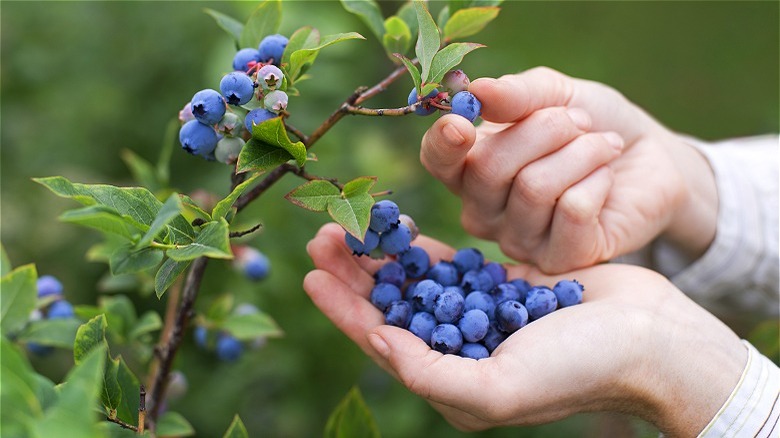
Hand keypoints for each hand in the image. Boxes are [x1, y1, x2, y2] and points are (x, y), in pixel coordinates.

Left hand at [304, 223, 744, 435]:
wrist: (648, 338)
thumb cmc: (578, 370)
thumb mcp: (498, 387)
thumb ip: (431, 372)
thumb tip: (378, 342)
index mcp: (452, 381)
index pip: (381, 342)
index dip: (343, 310)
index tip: (311, 275)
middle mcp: (459, 349)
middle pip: (391, 307)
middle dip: (354, 274)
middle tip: (322, 235)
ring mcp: (479, 315)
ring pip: (415, 282)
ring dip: (381, 255)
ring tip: (349, 224)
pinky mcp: (502, 286)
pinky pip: (451, 264)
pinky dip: (422, 248)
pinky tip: (398, 228)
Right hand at [421, 67, 717, 272]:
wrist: (650, 159)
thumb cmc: (591, 125)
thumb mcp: (556, 94)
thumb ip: (516, 95)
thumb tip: (477, 92)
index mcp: (470, 168)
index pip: (437, 161)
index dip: (443, 143)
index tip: (462, 123)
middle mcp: (484, 211)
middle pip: (489, 169)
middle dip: (544, 129)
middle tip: (580, 122)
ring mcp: (519, 241)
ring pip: (534, 188)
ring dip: (580, 152)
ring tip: (603, 145)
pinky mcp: (560, 260)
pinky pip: (572, 211)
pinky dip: (597, 180)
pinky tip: (606, 179)